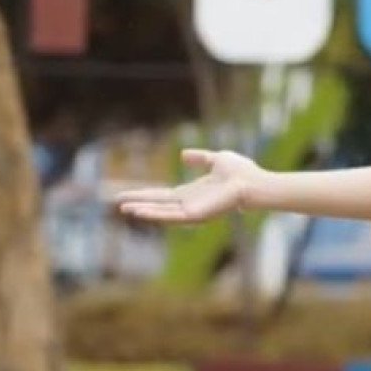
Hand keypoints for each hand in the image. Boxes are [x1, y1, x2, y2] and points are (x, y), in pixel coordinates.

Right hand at [113, 149, 264, 224]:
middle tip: (118, 203)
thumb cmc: (241, 172)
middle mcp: (190, 204)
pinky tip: (139, 211)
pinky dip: (155, 213)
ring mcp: (193, 211)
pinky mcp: (196, 215)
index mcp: (193, 193)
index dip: (145, 194)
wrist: (253, 181)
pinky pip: (171, 216)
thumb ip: (199, 158)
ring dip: (143, 210)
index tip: (126, 193)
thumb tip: (183, 154)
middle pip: (158, 204)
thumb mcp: (215, 159)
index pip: (163, 195)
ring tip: (124, 208)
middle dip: (139, 203)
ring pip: (162, 212)